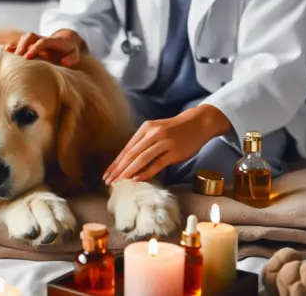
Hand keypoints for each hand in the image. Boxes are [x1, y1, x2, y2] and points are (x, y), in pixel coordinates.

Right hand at [4, 30, 82, 66]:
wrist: (66, 42)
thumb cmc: (69, 51)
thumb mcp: (74, 54)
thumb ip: (71, 58)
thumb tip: (64, 62)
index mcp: (53, 41)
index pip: (42, 42)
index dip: (34, 49)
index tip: (27, 57)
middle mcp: (43, 38)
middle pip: (30, 36)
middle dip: (23, 45)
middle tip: (18, 57)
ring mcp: (36, 40)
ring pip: (24, 38)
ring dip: (17, 45)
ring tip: (11, 57)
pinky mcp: (31, 44)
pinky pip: (21, 42)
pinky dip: (14, 45)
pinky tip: (6, 51)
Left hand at [103, 105, 232, 184]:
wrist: (198, 123)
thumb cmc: (174, 130)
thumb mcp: (156, 131)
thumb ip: (143, 144)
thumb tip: (128, 162)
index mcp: (145, 128)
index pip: (127, 148)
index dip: (116, 162)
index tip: (106, 174)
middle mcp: (153, 134)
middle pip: (131, 154)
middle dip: (118, 169)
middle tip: (108, 181)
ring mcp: (164, 142)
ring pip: (142, 159)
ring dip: (128, 172)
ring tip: (119, 182)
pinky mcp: (174, 152)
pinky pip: (157, 164)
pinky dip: (146, 172)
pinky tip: (136, 179)